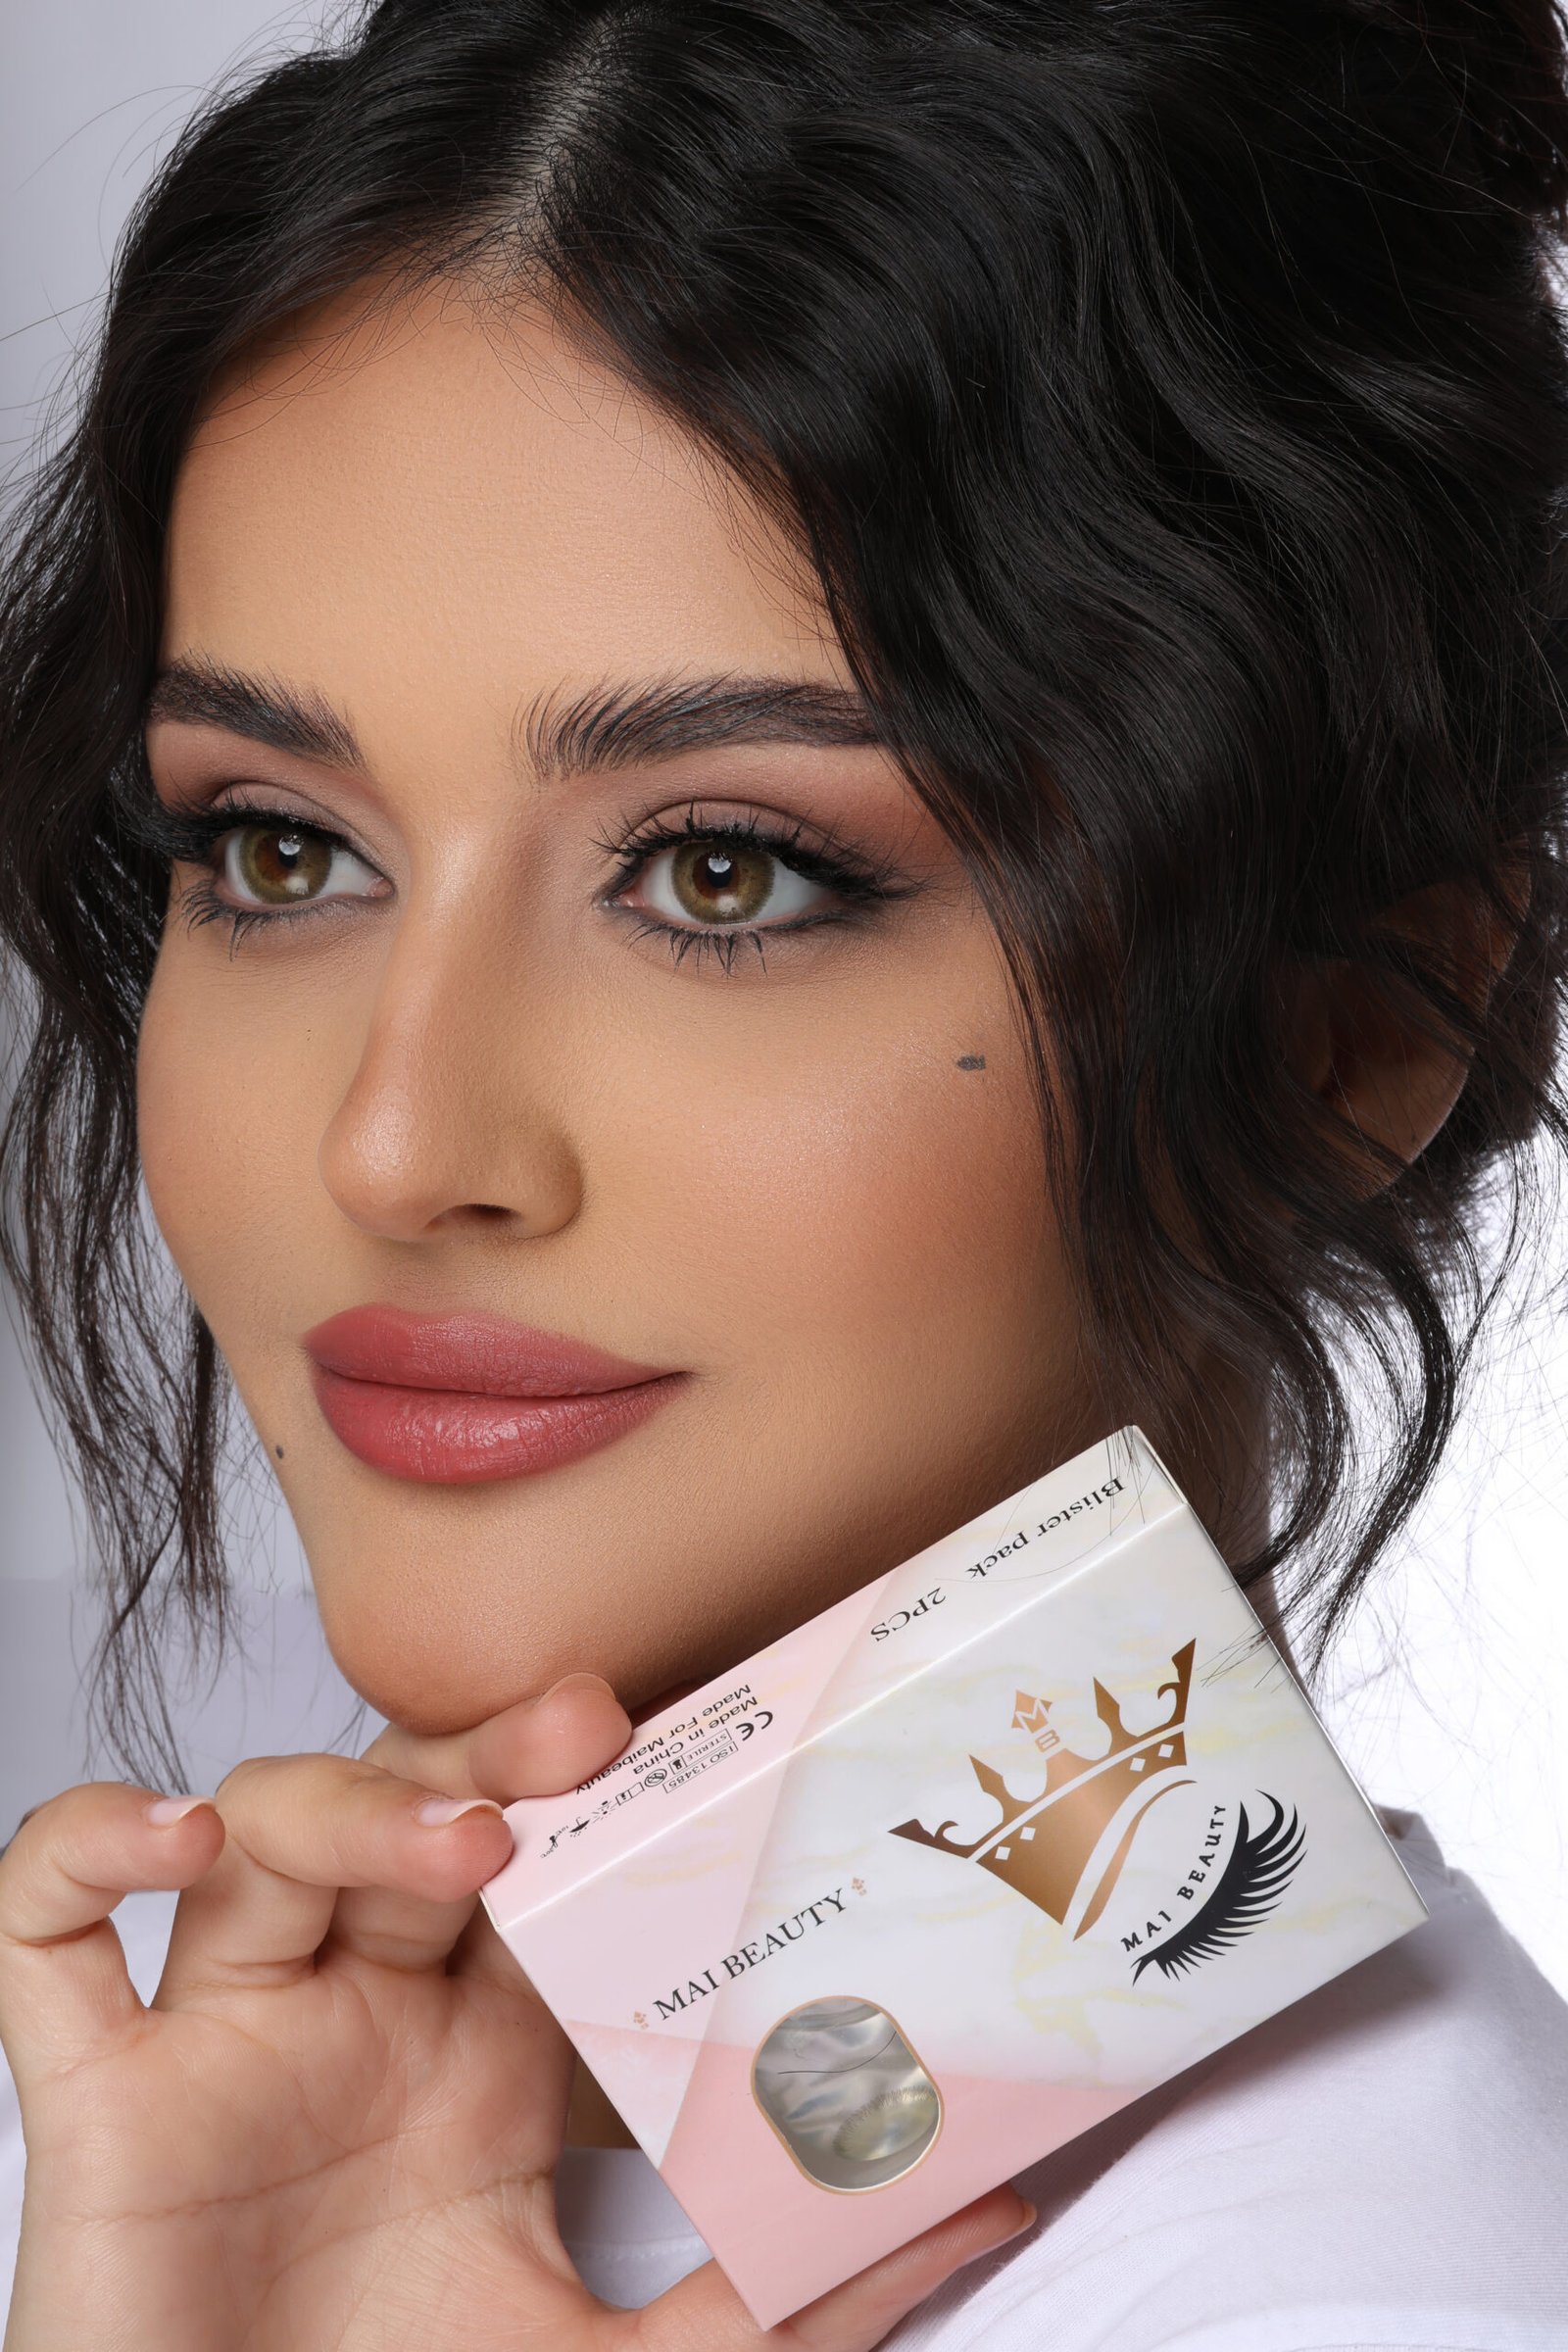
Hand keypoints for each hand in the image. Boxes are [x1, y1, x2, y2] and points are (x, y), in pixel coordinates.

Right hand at [0, 1681, 1032, 2349]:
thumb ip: (803, 2290)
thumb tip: (988, 2195)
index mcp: (479, 2049)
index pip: (538, 1861)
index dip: (598, 1795)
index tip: (694, 1744)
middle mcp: (356, 2013)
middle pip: (406, 1805)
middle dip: (486, 1755)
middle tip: (584, 1734)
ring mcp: (223, 2042)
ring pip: (259, 1833)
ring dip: (346, 1805)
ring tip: (449, 1849)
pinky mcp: (101, 2100)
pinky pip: (50, 1925)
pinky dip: (91, 1843)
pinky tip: (181, 1837)